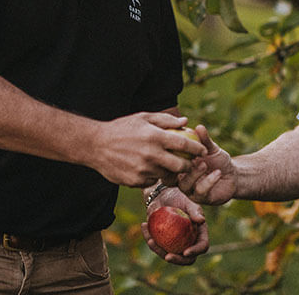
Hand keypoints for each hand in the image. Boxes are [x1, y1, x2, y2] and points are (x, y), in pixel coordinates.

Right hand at [86, 112, 207, 187]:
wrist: (95, 145)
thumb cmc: (121, 128)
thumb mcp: (143, 118)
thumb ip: (165, 120)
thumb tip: (185, 121)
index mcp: (155, 137)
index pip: (185, 145)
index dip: (198, 148)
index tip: (203, 150)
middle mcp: (151, 154)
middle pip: (180, 166)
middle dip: (188, 166)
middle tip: (189, 164)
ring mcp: (143, 169)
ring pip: (166, 175)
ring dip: (169, 172)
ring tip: (165, 165)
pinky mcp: (135, 181)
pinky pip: (151, 181)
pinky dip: (152, 176)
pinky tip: (147, 168)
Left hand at [141, 187, 208, 264]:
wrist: (163, 194)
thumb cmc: (179, 195)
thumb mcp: (188, 201)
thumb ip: (195, 210)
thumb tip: (202, 220)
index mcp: (199, 233)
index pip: (202, 246)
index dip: (196, 251)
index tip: (185, 252)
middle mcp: (189, 241)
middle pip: (187, 258)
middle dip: (177, 260)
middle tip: (167, 256)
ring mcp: (175, 243)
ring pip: (168, 254)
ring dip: (158, 250)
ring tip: (150, 240)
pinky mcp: (162, 241)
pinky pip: (156, 245)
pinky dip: (148, 238)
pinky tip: (143, 226)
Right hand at [177, 125, 236, 205]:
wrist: (233, 175)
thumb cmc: (218, 160)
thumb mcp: (211, 148)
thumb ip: (204, 140)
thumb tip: (199, 126)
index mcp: (179, 166)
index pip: (168, 163)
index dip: (169, 156)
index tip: (178, 146)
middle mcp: (181, 179)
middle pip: (170, 176)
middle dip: (179, 166)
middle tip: (191, 157)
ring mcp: (190, 190)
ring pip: (184, 185)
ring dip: (194, 174)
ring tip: (204, 164)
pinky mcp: (201, 198)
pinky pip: (200, 192)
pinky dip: (208, 181)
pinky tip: (217, 173)